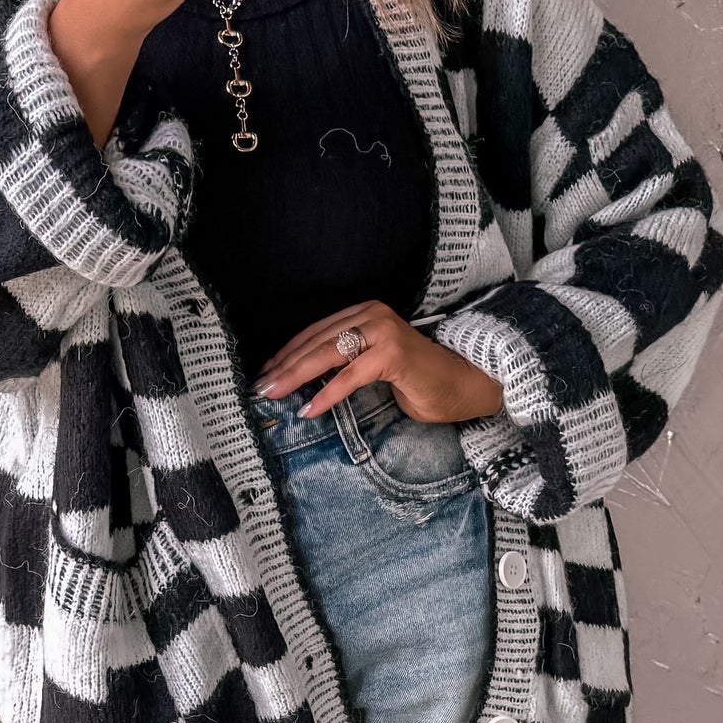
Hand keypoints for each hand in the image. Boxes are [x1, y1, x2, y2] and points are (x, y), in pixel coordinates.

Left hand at [255, 300, 505, 424]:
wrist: (463, 385)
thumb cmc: (419, 381)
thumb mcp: (371, 365)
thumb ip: (343, 361)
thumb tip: (300, 378)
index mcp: (364, 313)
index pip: (315, 331)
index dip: (287, 353)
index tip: (265, 373)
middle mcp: (372, 315)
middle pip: (316, 341)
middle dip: (283, 366)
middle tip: (259, 387)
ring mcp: (384, 331)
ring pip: (328, 353)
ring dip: (296, 377)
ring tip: (274, 395)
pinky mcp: (393, 353)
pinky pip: (351, 375)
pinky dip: (327, 394)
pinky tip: (309, 409)